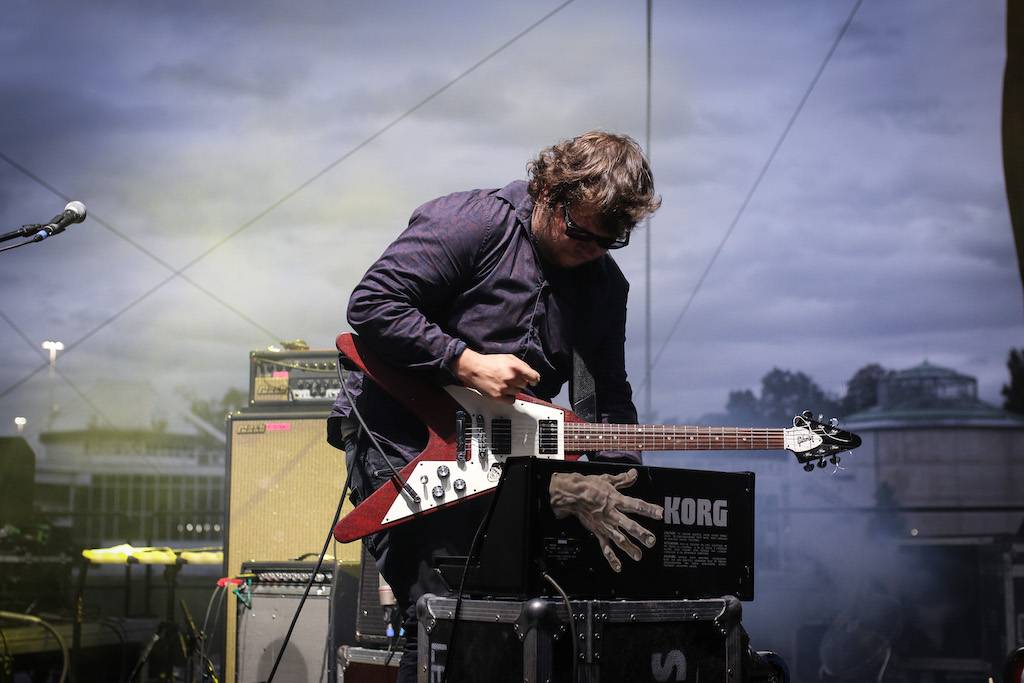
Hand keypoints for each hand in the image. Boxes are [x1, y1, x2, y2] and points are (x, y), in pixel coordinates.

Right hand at [453, 348, 539, 403]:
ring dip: (513, 389)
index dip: (534, 379)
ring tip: (504, 383)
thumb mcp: (508, 357)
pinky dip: (509, 397)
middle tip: (511, 378)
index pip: (533, 377)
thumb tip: (530, 373)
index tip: (533, 381)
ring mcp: (505, 388)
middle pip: (524, 385)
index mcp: (515, 367)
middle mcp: (511, 378)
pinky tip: (503, 391)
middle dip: (520, 382)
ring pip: (518, 392)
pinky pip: (511, 400)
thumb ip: (521, 365)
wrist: (474, 369)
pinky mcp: (498, 396)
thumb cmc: (489, 362)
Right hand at [548, 469, 663, 572]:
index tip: (660, 514)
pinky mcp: (598, 532)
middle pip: (629, 525)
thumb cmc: (589, 486)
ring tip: (638, 556)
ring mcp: (605, 525)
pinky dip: (611, 558)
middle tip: (651, 541)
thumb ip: (623, 479)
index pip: (636, 505)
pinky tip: (618, 567)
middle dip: (641, 534)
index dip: (648, 509)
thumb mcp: (607, 479)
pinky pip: (605, 547)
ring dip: (629, 548)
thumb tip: (634, 474)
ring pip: (619, 538)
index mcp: (616, 500)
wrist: (572, 495)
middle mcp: (612, 514)